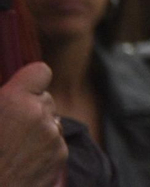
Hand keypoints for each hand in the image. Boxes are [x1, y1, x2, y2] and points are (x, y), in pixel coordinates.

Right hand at [0, 62, 66, 186]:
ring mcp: (53, 137)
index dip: (31, 81)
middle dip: (32, 108)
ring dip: (39, 129)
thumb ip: (4, 99)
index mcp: (15, 102)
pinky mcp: (60, 157)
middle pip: (45, 99)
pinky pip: (56, 142)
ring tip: (13, 148)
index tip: (22, 90)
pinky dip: (44, 148)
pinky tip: (23, 161)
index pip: (40, 72)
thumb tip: (11, 92)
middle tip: (9, 128)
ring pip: (51, 121)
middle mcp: (39, 115)